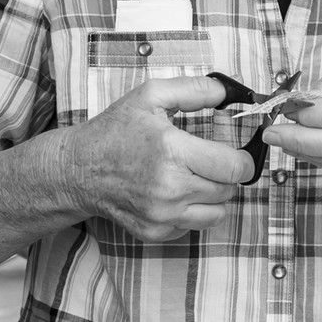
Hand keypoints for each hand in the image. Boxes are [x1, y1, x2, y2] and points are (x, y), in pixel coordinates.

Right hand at [63, 75, 253, 240]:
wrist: (78, 169)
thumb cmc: (115, 131)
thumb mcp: (150, 96)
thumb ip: (193, 89)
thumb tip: (226, 92)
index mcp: (172, 151)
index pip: (235, 168)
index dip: (243, 159)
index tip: (236, 153)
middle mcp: (169, 188)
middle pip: (229, 190)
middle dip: (226, 175)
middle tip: (209, 162)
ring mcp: (162, 215)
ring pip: (217, 213)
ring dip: (213, 196)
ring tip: (194, 178)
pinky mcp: (155, 232)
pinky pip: (193, 226)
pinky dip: (192, 212)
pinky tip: (175, 194)